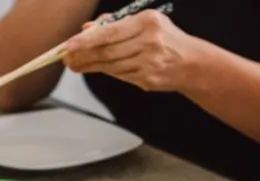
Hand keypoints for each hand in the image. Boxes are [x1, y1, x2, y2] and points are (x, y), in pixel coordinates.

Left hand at [63, 10, 195, 91]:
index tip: (69, 45)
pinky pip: (120, 75)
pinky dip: (107, 71)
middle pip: (107, 51)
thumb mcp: (144, 22)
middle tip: (67, 58)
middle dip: (83, 56)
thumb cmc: (164, 38)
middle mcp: (149, 42)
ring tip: (75, 65)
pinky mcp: (148, 79)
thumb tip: (86, 29)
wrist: (192, 63)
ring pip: (111, 66)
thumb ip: (115, 23)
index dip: (87, 40)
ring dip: (90, 66)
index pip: (110, 32)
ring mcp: (149, 63)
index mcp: (147, 22)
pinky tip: (97, 68)